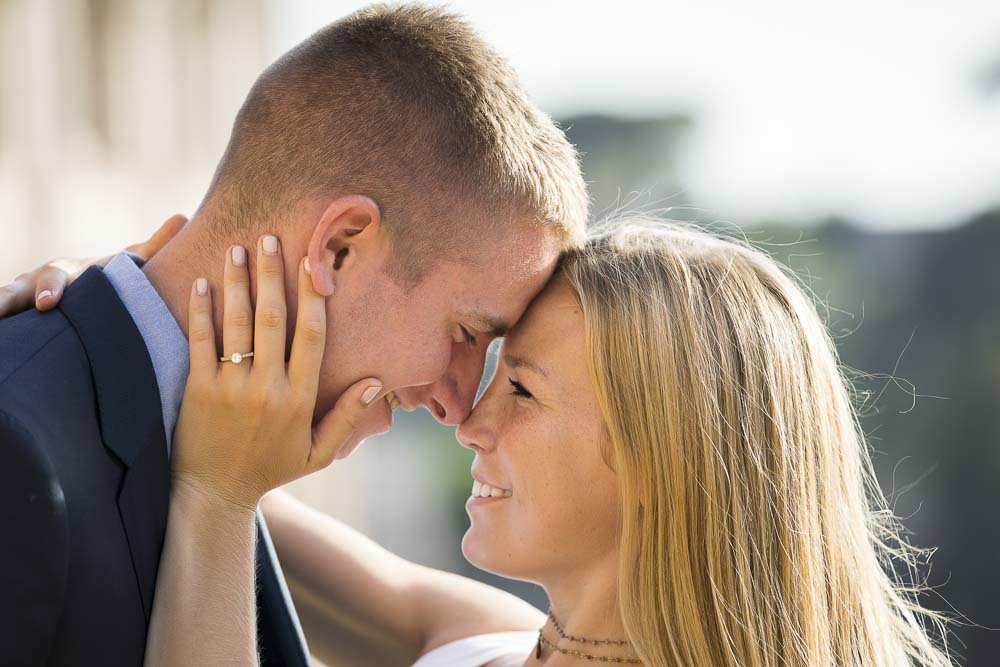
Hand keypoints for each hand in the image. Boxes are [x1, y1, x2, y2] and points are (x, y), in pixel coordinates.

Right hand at [0, 213, 186, 316]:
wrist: (79, 290)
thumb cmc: (106, 279)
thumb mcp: (126, 263)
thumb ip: (154, 245)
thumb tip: (183, 216)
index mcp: (66, 272)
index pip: (52, 278)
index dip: (51, 289)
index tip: (51, 303)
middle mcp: (39, 282)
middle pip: (21, 290)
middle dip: (17, 300)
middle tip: (31, 314)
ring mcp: (24, 298)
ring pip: (7, 299)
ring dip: (1, 305)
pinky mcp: (19, 316)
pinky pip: (5, 316)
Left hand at [174, 234, 385, 510]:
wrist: (214, 494)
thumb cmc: (271, 469)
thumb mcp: (318, 453)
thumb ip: (347, 416)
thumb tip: (376, 381)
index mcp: (300, 399)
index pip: (312, 336)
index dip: (314, 296)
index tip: (314, 263)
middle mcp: (268, 389)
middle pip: (274, 320)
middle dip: (272, 275)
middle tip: (269, 238)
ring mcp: (231, 388)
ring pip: (237, 325)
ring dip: (237, 283)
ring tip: (236, 248)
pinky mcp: (198, 391)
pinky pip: (201, 343)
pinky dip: (201, 311)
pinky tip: (202, 283)